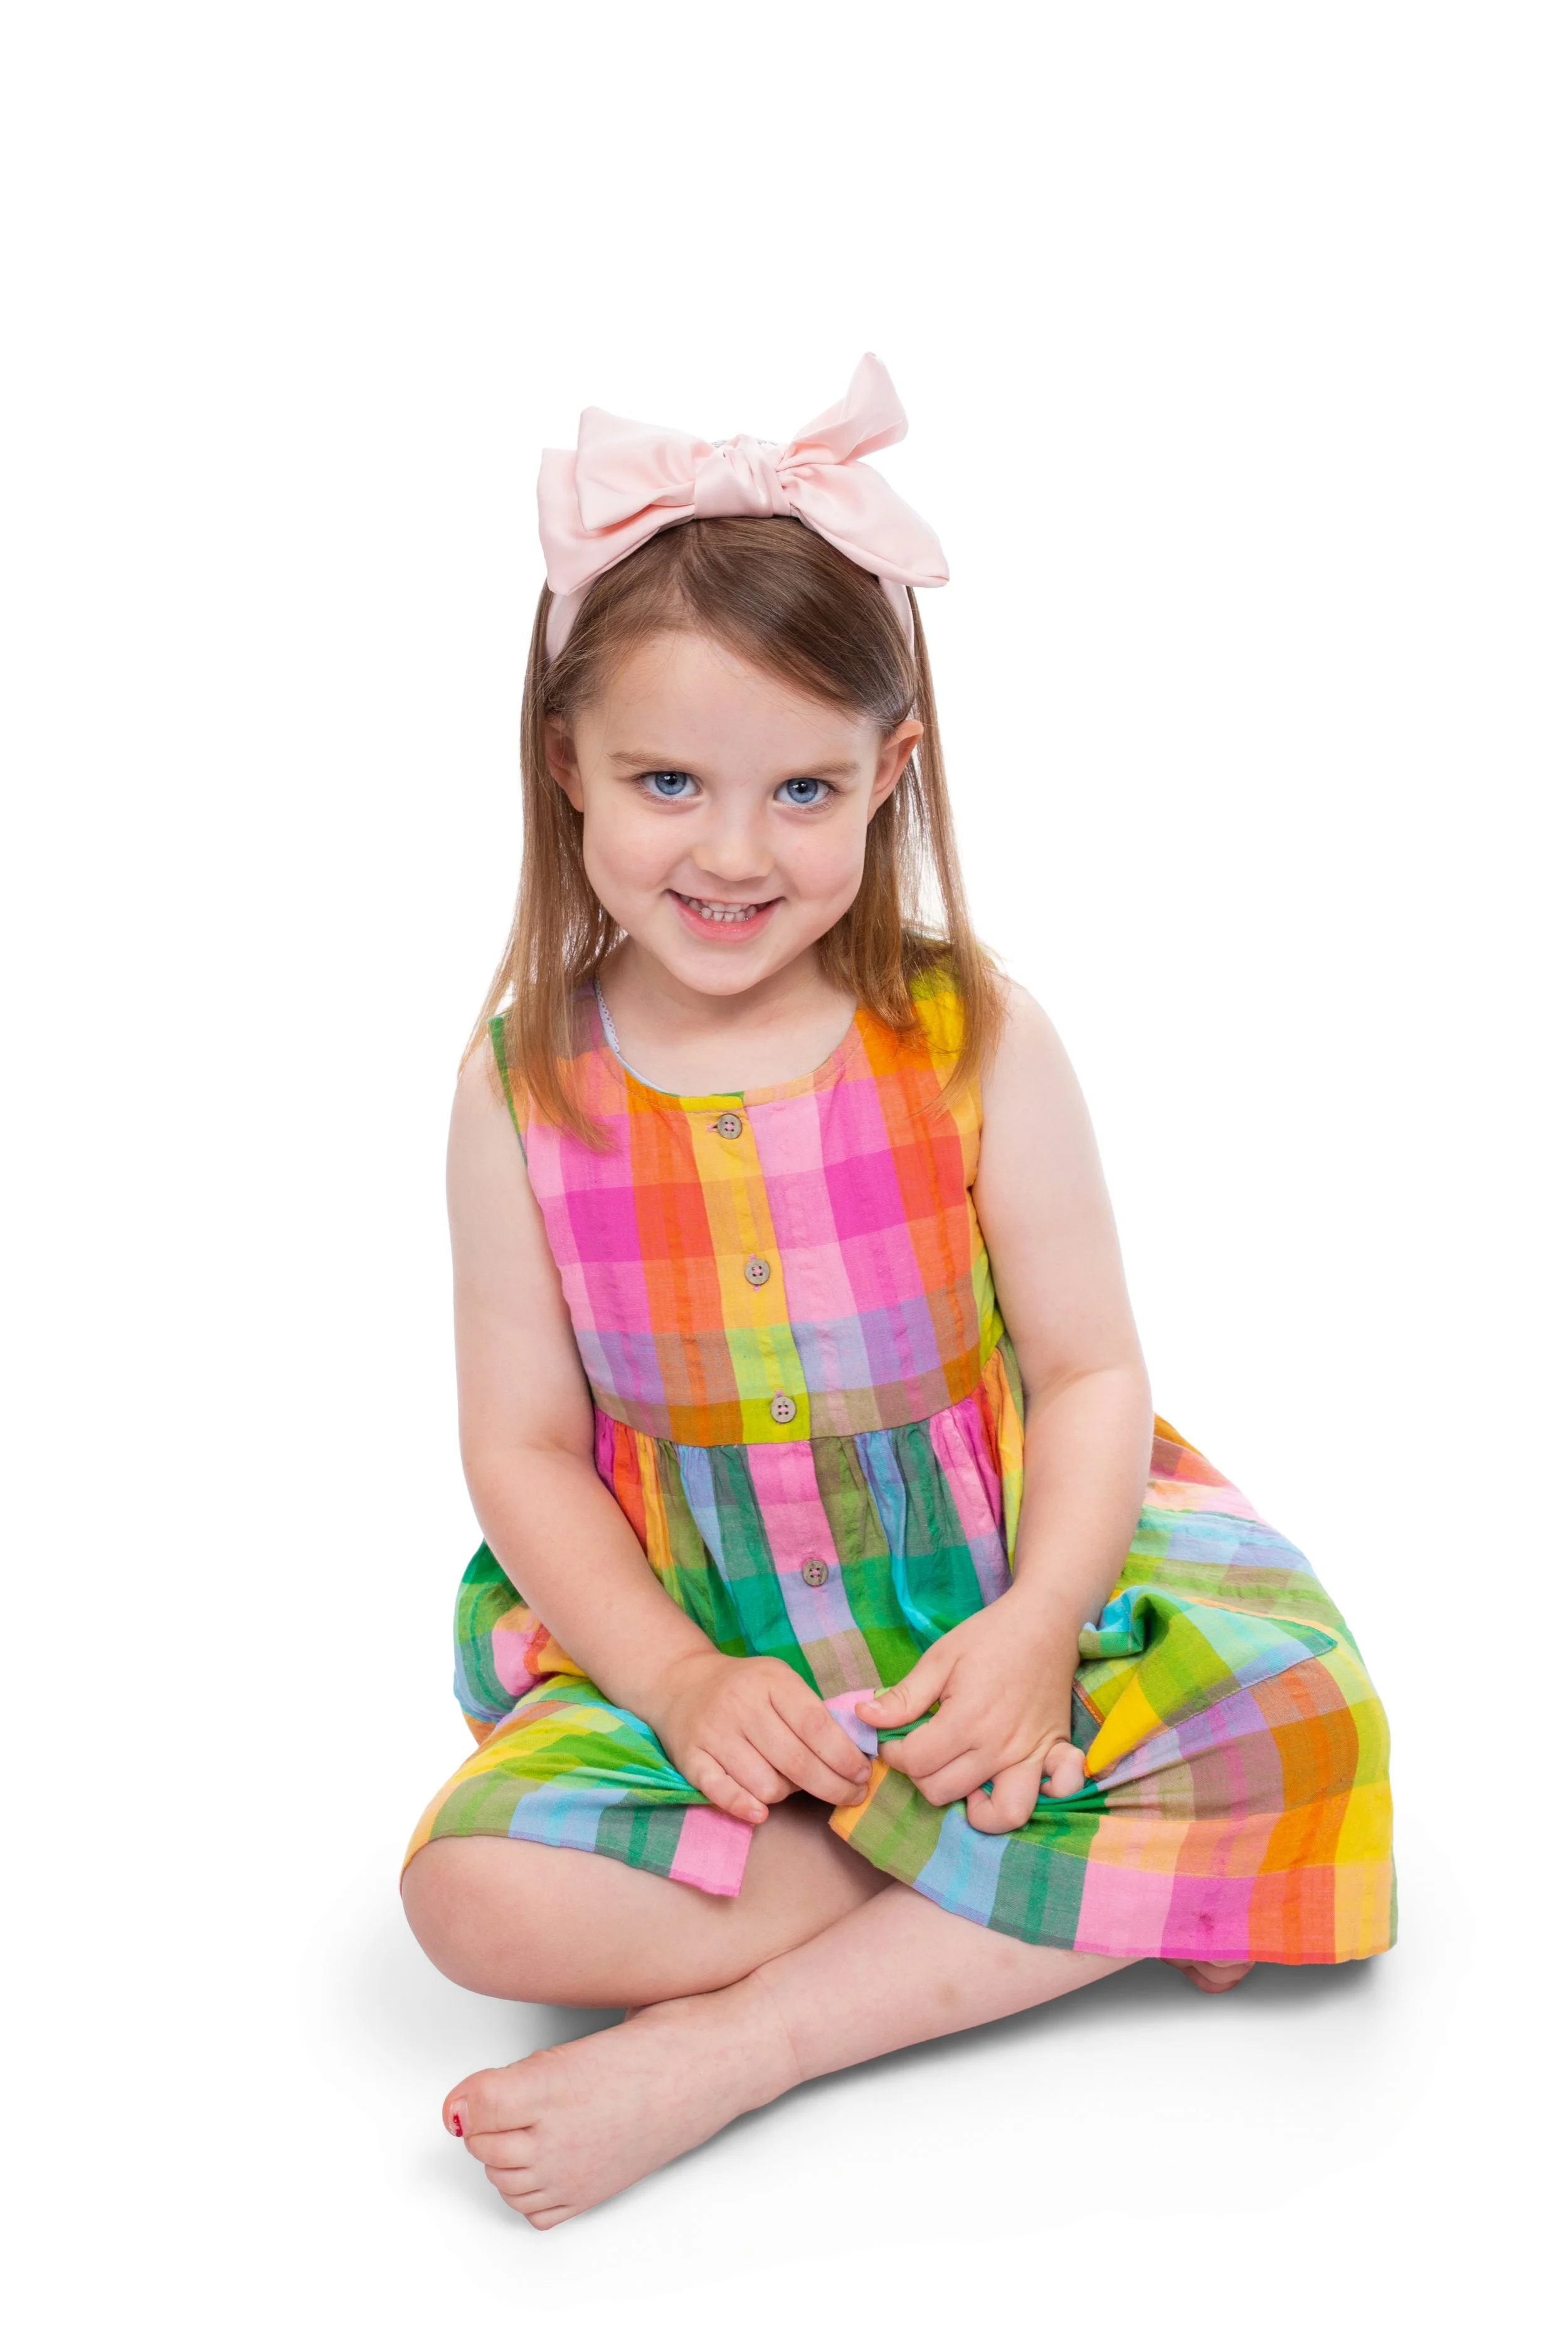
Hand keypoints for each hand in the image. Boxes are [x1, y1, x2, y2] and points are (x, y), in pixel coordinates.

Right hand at [653, 1651, 872, 1825]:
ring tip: (795, 1785)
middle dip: (833, 1786)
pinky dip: (746, 1807)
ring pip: (765, 1784)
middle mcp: (741, 1705)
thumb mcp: (781, 1681)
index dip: (844, 1756)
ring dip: (788, 1794)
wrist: (682, 1683)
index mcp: (770, 1681)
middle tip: (852, 1796)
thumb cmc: (746, 1687)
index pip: (815, 1725)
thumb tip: (854, 1756)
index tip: (862, 1775)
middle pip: (796, 1761)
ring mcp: (714, 1732)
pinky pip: (723, 1794)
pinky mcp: (691, 1758)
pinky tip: (762, 1811)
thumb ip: (813, 1712)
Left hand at [855, 1594, 1085, 1831]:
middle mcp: (999, 1746)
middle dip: (919, 1775)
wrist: (1044, 1620)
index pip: (915, 1762)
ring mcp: (1031, 1755)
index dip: (893, 1753)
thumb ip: (904, 1696)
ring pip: (997, 1813)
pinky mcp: (1054, 1752)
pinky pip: (1056, 1794)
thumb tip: (864, 1718)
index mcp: (967, 1719)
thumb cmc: (989, 1636)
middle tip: (920, 1751)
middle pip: (943, 1791)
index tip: (894, 1738)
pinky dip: (1033, 1799)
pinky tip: (1005, 1786)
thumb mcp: (939, 1657)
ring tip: (959, 1779)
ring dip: (970, 1805)